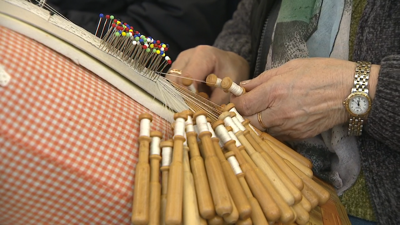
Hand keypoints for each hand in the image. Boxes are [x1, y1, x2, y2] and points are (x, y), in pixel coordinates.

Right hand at [166, 45, 248, 103]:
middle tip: (191, 109)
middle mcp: (187, 56)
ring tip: (192, 103)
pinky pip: (172, 84)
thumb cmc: (232, 72)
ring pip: (171, 83)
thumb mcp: (230, 87)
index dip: (188, 95)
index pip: (187, 77)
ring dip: (179, 96)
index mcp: (203, 55)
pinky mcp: (176, 69)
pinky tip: (190, 99)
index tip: (193, 108)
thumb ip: (217, 101)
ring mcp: (179, 61)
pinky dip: (179, 94)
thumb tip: (204, 115)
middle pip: (174, 80)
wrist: (230, 63)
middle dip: (181, 97)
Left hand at [230, 58, 379, 139]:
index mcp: (275, 91)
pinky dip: (273, 128)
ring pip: (261, 131)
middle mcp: (279, 112)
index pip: (241, 106)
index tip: (238, 97)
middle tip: (248, 106)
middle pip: (247, 122)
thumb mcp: (290, 67)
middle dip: (243, 114)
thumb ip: (262, 79)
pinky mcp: (298, 136)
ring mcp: (289, 127)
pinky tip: (279, 118)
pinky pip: (277, 135)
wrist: (352, 92)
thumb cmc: (322, 73)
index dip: (236, 102)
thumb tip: (243, 86)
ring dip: (258, 123)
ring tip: (265, 110)